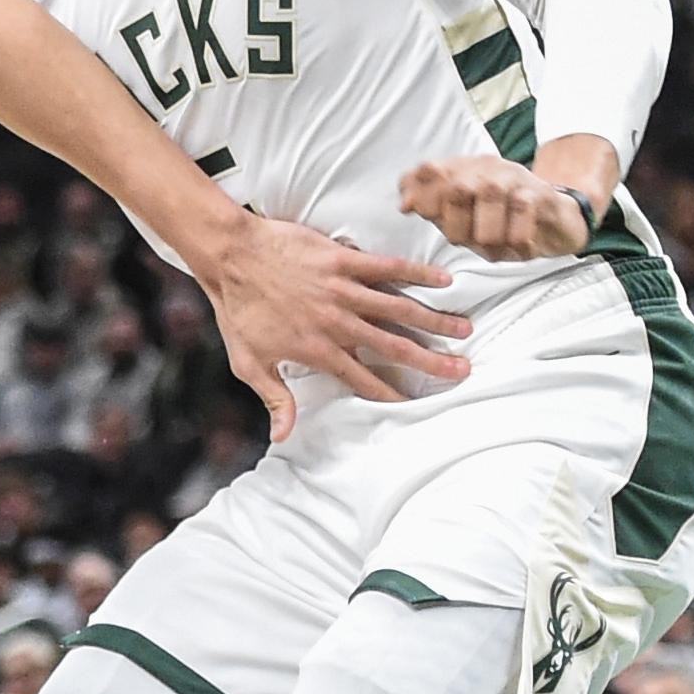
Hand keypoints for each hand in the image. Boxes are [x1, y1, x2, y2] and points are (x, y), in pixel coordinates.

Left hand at [205, 215, 471, 441]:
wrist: (228, 256)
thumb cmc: (236, 309)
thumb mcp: (248, 362)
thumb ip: (274, 398)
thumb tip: (283, 437)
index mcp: (318, 350)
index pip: (364, 380)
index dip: (391, 394)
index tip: (417, 405)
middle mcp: (337, 323)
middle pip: (393, 347)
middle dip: (430, 361)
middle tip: (463, 370)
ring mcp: (342, 290)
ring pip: (399, 309)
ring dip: (434, 320)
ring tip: (465, 329)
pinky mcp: (342, 261)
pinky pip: (387, 267)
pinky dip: (417, 272)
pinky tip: (444, 279)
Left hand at [399, 156, 590, 260]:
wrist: (556, 219)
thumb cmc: (500, 220)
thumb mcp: (462, 216)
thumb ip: (433, 208)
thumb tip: (405, 204)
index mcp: (461, 171)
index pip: (428, 170)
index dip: (416, 190)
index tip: (410, 211)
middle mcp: (485, 168)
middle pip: (455, 187)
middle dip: (455, 223)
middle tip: (464, 241)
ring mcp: (513, 177)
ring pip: (487, 195)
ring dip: (486, 232)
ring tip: (492, 246)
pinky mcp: (539, 192)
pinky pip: (521, 210)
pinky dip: (515, 237)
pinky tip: (518, 248)